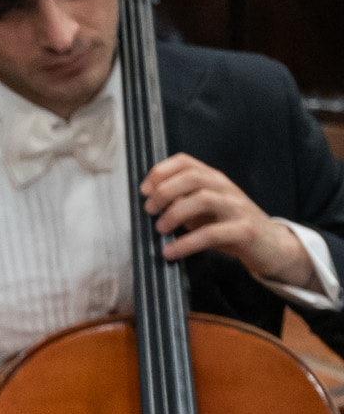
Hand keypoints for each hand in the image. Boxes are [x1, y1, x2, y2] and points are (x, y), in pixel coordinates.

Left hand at [142, 153, 317, 290]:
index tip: (144, 190)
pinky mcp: (244, 231)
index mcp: (213, 180)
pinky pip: (212, 233)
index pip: (186, 162)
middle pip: (193, 177)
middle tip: (149, 210)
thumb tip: (150, 204)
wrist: (270, 245)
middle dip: (164, 192)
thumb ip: (181, 203)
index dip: (160, 172)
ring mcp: (236, 208)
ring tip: (160, 229)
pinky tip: (170, 252)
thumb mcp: (202, 210)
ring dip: (175, 213)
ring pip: (203, 199)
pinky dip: (186, 243)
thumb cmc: (229, 226)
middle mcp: (225, 189)